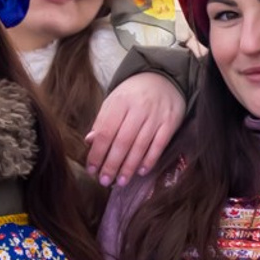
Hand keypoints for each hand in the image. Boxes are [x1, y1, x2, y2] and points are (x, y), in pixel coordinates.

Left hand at [84, 69, 184, 184]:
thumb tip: (90, 142)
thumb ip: (102, 121)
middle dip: (112, 164)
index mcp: (119, 102)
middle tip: (105, 181)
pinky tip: (141, 171)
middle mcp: (138, 109)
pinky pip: (159, 145)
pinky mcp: (170, 123)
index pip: (105, 132)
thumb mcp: (114, 102)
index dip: (97, 153)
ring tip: (121, 181)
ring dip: (129, 167)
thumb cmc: (133, 94)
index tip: (92, 169)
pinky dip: (149, 160)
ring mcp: (155, 116)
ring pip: (140, 146)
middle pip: (122, 142)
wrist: (162, 78)